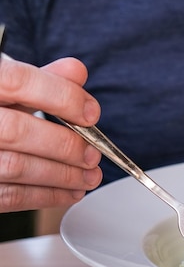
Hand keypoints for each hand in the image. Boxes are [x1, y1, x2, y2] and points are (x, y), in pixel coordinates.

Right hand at [0, 57, 102, 211]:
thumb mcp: (8, 88)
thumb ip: (43, 79)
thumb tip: (76, 71)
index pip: (19, 82)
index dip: (61, 97)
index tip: (91, 113)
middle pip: (17, 130)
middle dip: (65, 145)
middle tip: (93, 154)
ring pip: (16, 166)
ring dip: (63, 176)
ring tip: (89, 176)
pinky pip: (10, 196)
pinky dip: (48, 195)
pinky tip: (70, 191)